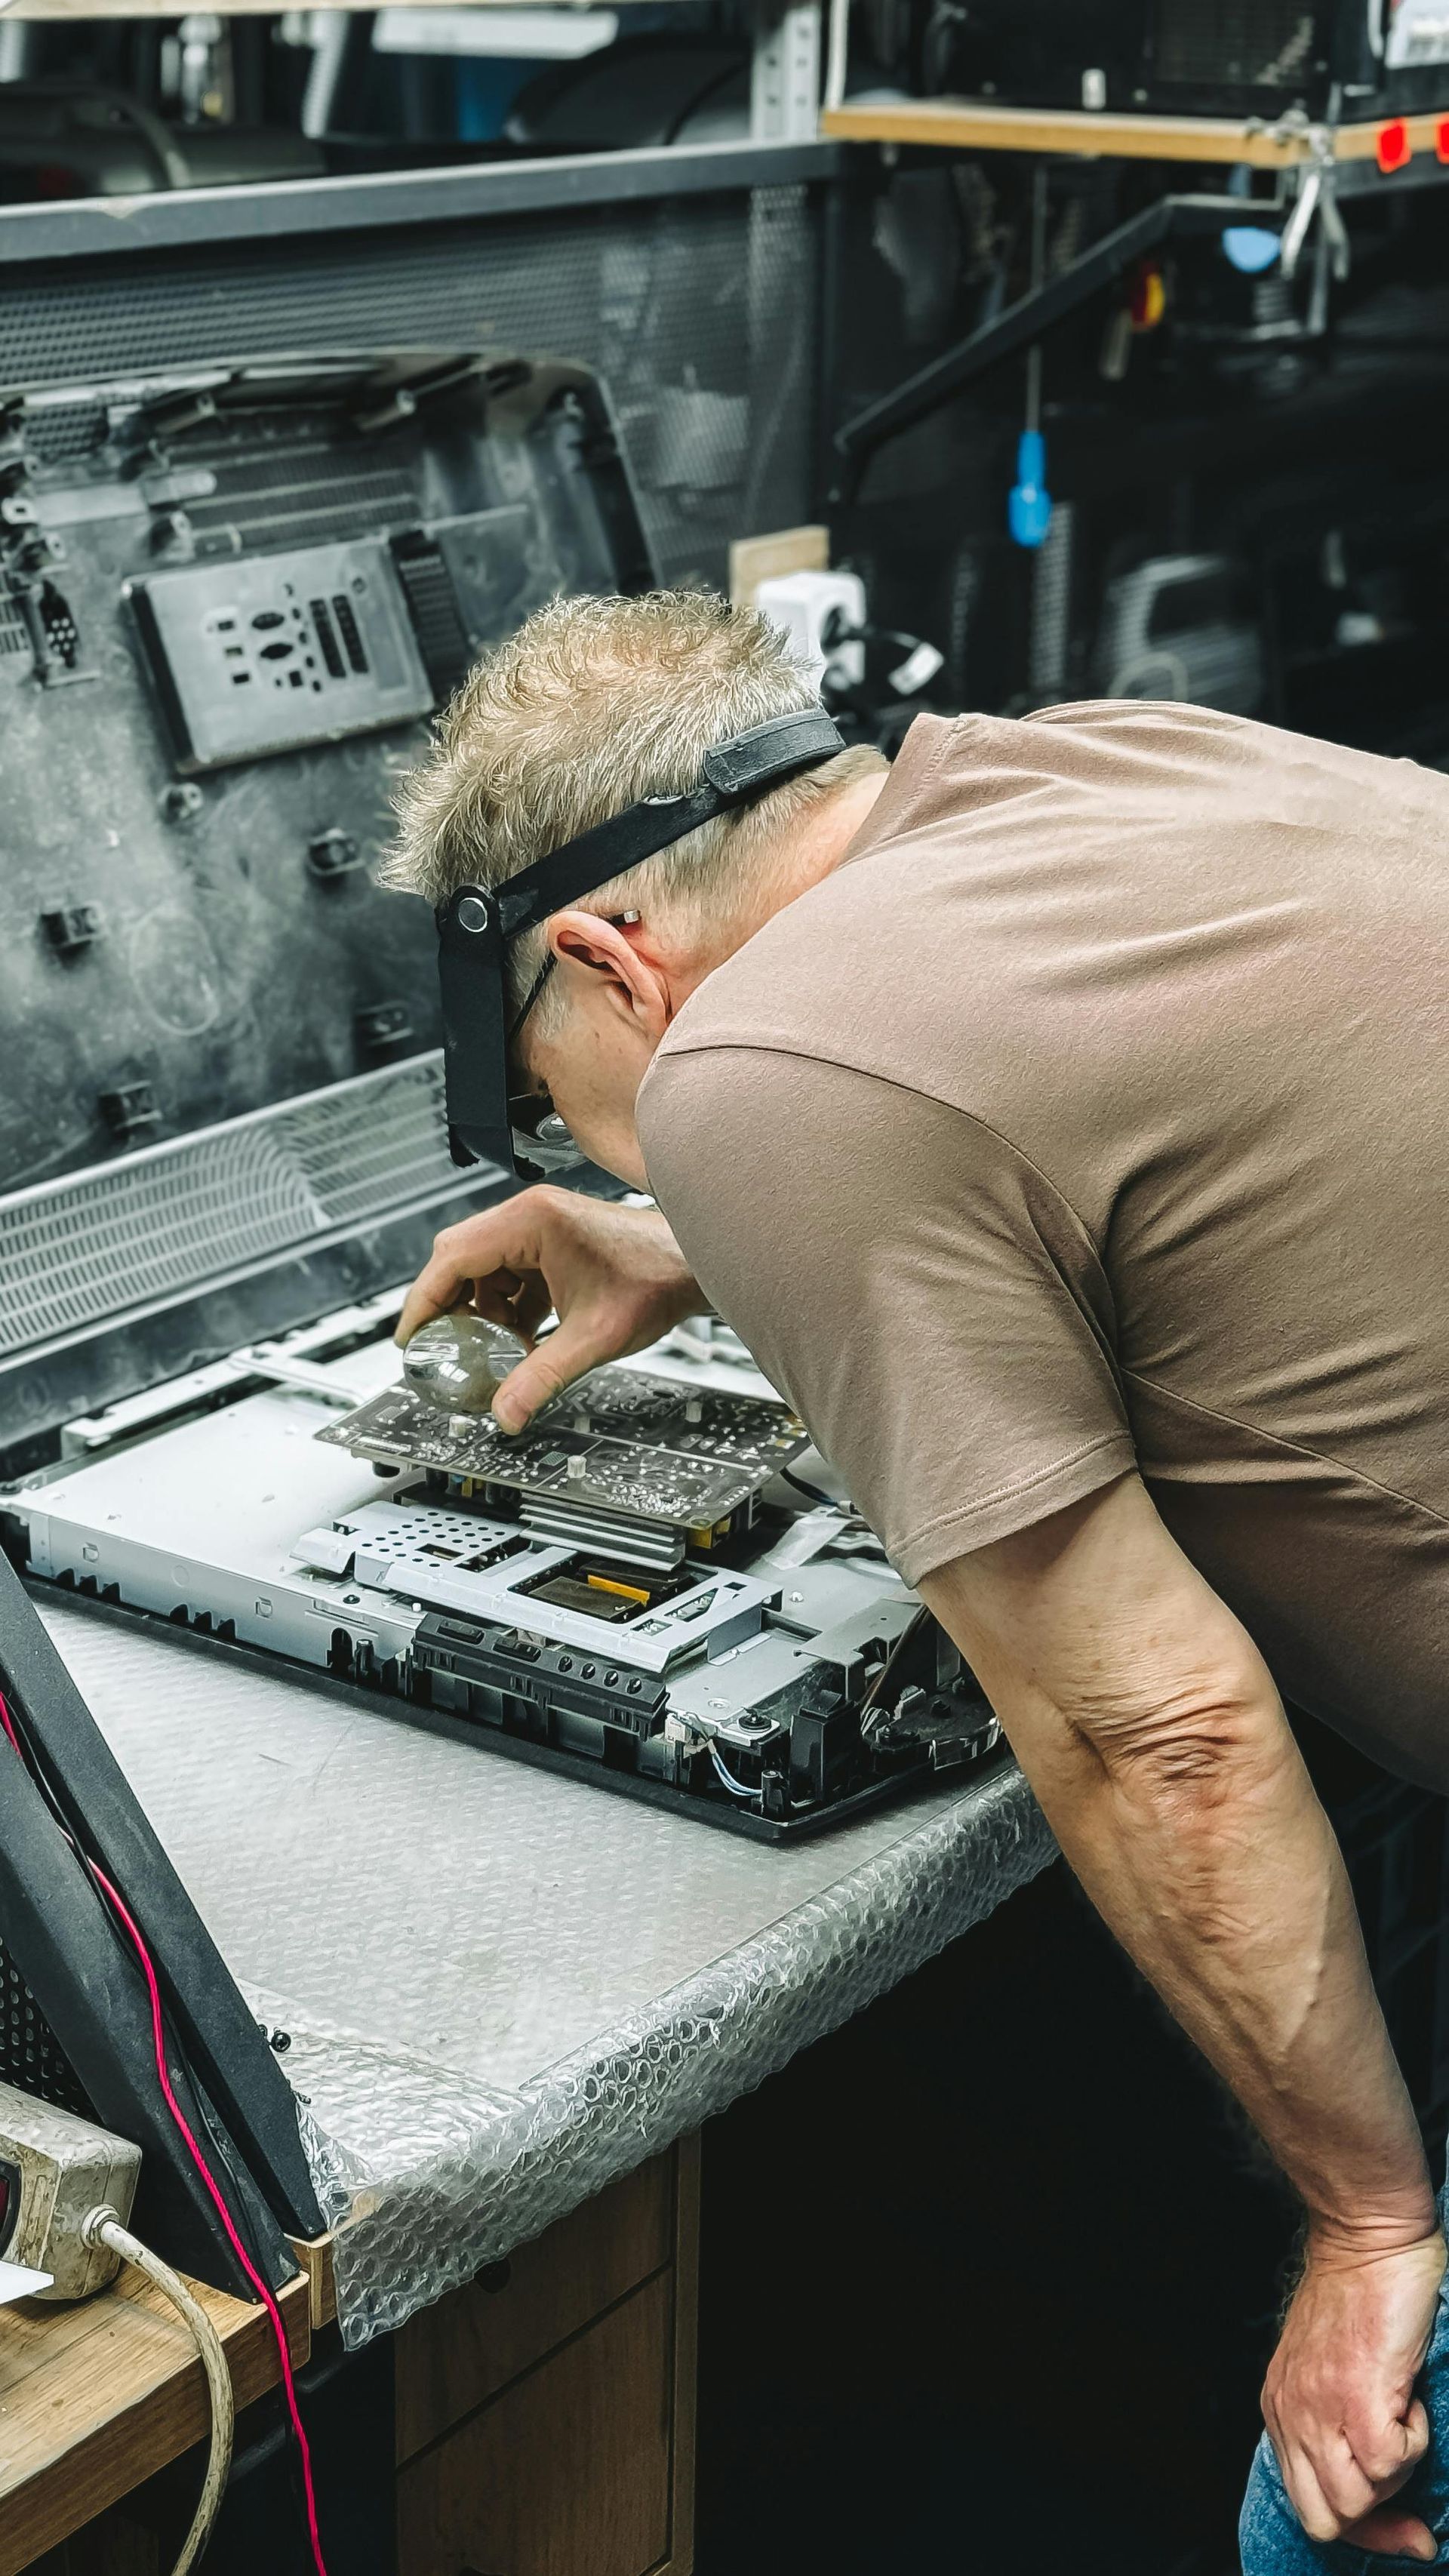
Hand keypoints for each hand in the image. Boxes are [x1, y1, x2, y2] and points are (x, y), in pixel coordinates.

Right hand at [396, 1187, 706, 1429]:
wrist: (694, 1262)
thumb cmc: (657, 1278)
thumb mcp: (591, 1339)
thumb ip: (542, 1378)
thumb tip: (506, 1413)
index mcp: (531, 1222)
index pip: (450, 1258)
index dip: (423, 1302)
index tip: (411, 1338)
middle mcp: (529, 1215)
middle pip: (458, 1259)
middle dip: (449, 1308)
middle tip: (442, 1348)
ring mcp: (540, 1227)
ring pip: (482, 1269)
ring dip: (481, 1310)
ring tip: (492, 1349)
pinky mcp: (551, 1243)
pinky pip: (509, 1274)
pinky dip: (506, 1307)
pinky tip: (521, 1338)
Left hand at [1263, 2220, 1445, 2557]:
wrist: (1366, 2238)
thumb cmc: (1360, 2295)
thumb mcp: (1330, 2368)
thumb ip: (1337, 2419)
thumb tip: (1384, 2485)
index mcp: (1283, 2410)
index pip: (1309, 2505)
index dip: (1361, 2528)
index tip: (1406, 2530)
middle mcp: (1292, 2415)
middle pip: (1326, 2517)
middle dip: (1377, 2515)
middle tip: (1407, 2470)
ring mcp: (1320, 2409)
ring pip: (1357, 2500)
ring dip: (1395, 2472)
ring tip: (1402, 2416)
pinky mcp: (1357, 2397)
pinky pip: (1389, 2462)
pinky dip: (1413, 2440)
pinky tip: (1410, 2398)